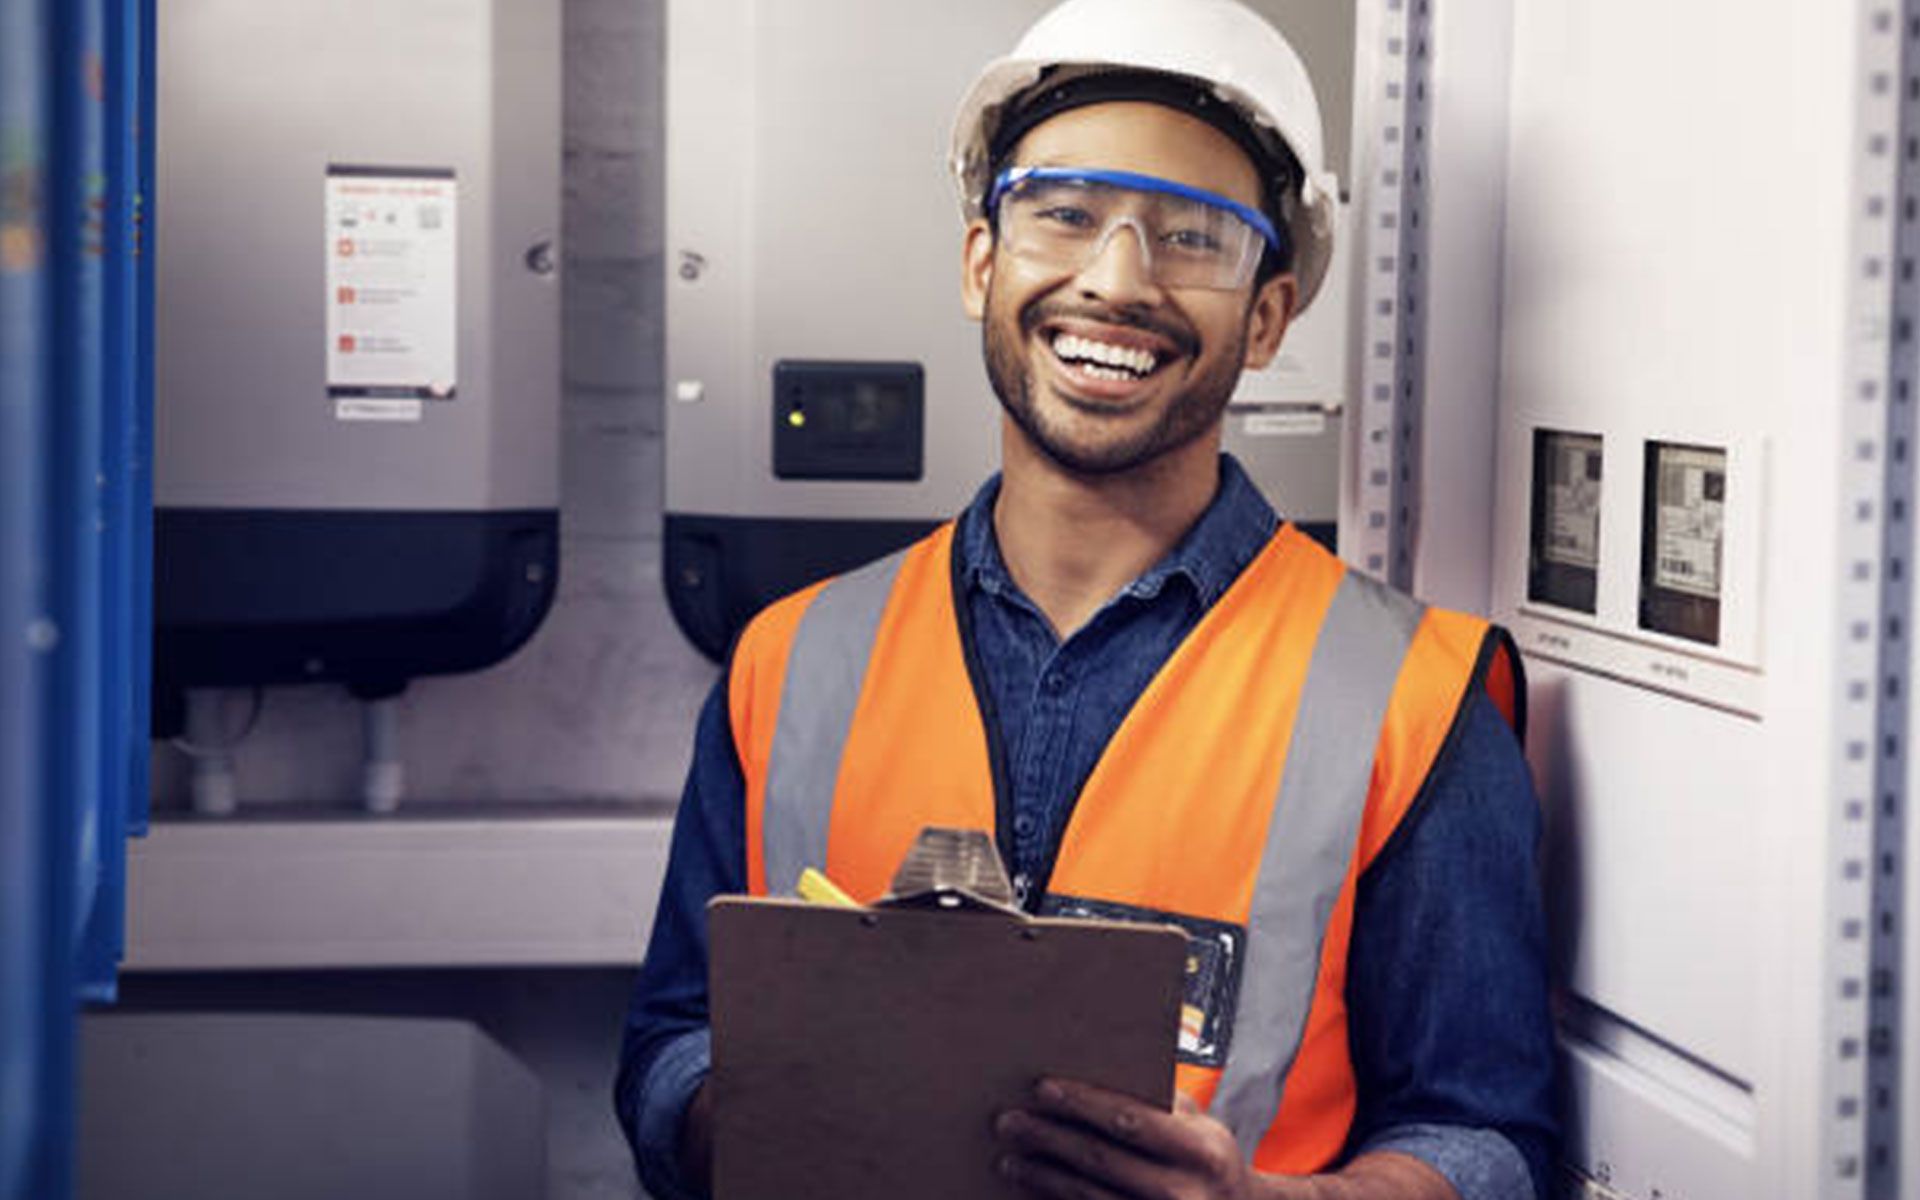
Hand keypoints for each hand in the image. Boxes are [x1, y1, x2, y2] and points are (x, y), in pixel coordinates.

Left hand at [993, 1077, 1270, 1199]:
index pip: (1132, 1121)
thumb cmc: (1207, 1160)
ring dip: (1042, 1175)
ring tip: (1010, 1157)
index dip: (1084, 1103)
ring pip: (1088, 1196)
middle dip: (1049, 1138)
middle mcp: (1184, 1193)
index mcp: (1202, 1151)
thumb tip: (1092, 1070)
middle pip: (1101, 1160)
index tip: (1043, 1088)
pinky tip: (1033, 1187)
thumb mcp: (1200, 1127)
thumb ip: (1159, 1102)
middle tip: (1009, 1121)